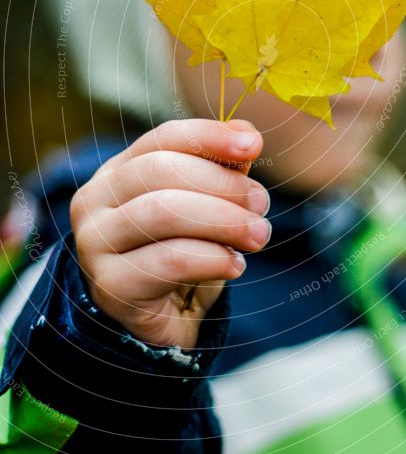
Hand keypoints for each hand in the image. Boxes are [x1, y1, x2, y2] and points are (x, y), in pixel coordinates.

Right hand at [70, 119, 268, 350]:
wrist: (161, 318)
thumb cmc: (183, 250)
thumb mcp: (206, 205)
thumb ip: (223, 168)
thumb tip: (248, 135)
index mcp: (119, 170)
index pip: (163, 138)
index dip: (209, 136)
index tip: (253, 145)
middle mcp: (96, 199)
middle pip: (160, 171)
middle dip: (221, 184)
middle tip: (262, 204)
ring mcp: (95, 242)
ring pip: (163, 212)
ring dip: (222, 220)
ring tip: (258, 235)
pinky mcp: (110, 284)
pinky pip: (169, 260)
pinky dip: (212, 258)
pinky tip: (235, 264)